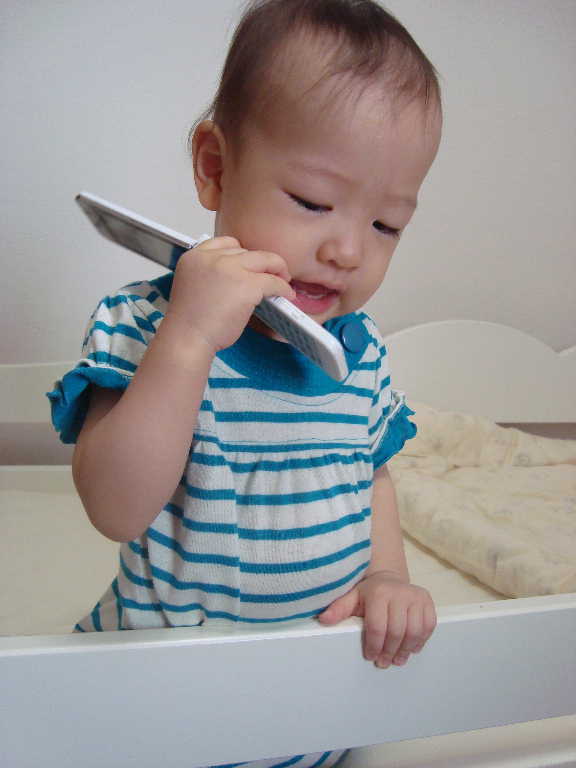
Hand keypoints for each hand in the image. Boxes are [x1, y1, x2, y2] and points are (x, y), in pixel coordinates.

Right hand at [166, 236, 294, 352]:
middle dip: (261, 262)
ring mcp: (230, 269)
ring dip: (277, 269)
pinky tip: (287, 295)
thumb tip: (239, 278)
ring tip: (284, 280)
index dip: (242, 253)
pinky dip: (283, 287)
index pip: (225, 243)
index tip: (250, 264)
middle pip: (247, 250)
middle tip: (273, 272)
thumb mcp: (194, 287)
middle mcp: (212, 258)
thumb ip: (212, 275)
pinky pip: (273, 281)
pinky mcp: (247, 285)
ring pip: (264, 260)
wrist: (187, 338)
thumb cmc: (189, 322)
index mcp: (194, 257)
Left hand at [317, 571, 436, 668]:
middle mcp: (399, 593)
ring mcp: (416, 596)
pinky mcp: (427, 600)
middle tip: (384, 662)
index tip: (370, 656)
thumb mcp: (352, 598)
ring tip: (397, 659)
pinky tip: (412, 648)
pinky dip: (421, 640)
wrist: (389, 578)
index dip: (374, 645)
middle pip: (397, 632)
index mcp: (379, 593)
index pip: (378, 626)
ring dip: (406, 650)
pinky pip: (429, 625)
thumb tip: (324, 620)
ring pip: (414, 631)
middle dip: (389, 651)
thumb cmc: (369, 593)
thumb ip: (339, 609)